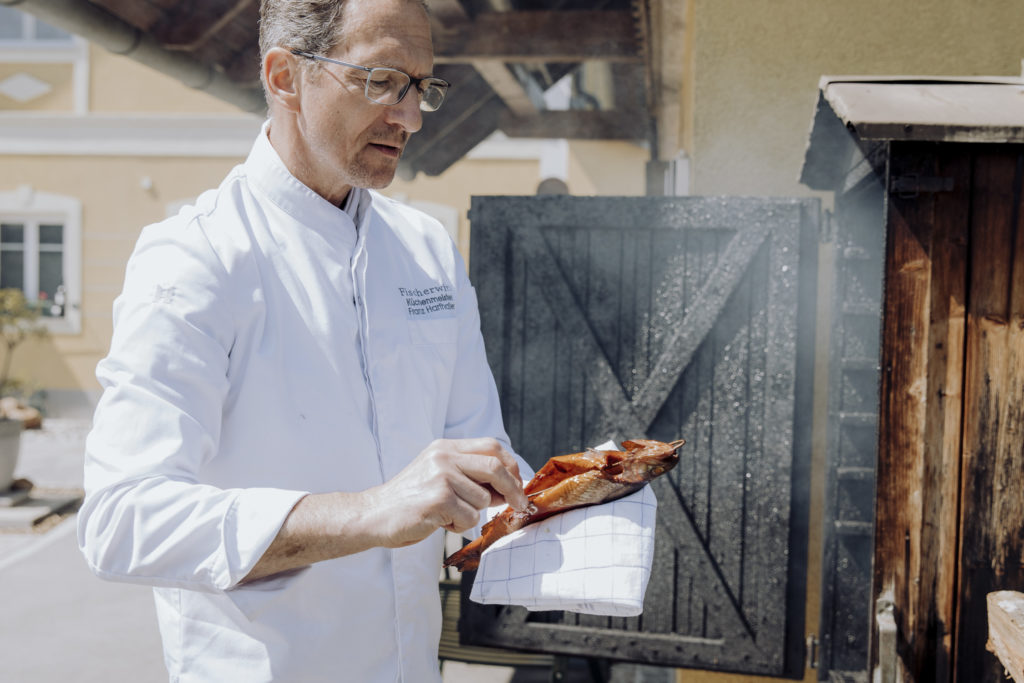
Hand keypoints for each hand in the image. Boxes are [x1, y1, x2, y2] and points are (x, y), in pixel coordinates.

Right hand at [367, 438, 528, 547]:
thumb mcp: (439, 474)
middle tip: (519, 505)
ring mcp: (441, 477)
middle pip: (495, 468)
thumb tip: (510, 488)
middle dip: (513, 489)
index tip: (518, 484)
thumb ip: (470, 475)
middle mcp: (444, 457)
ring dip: (472, 514)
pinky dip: (460, 525)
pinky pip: (469, 517)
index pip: (492, 447)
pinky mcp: (438, 500)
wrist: (374, 514)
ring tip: (448, 514)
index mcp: (445, 447)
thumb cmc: (410, 500)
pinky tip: (439, 522)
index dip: (511, 466)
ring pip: (482, 500)